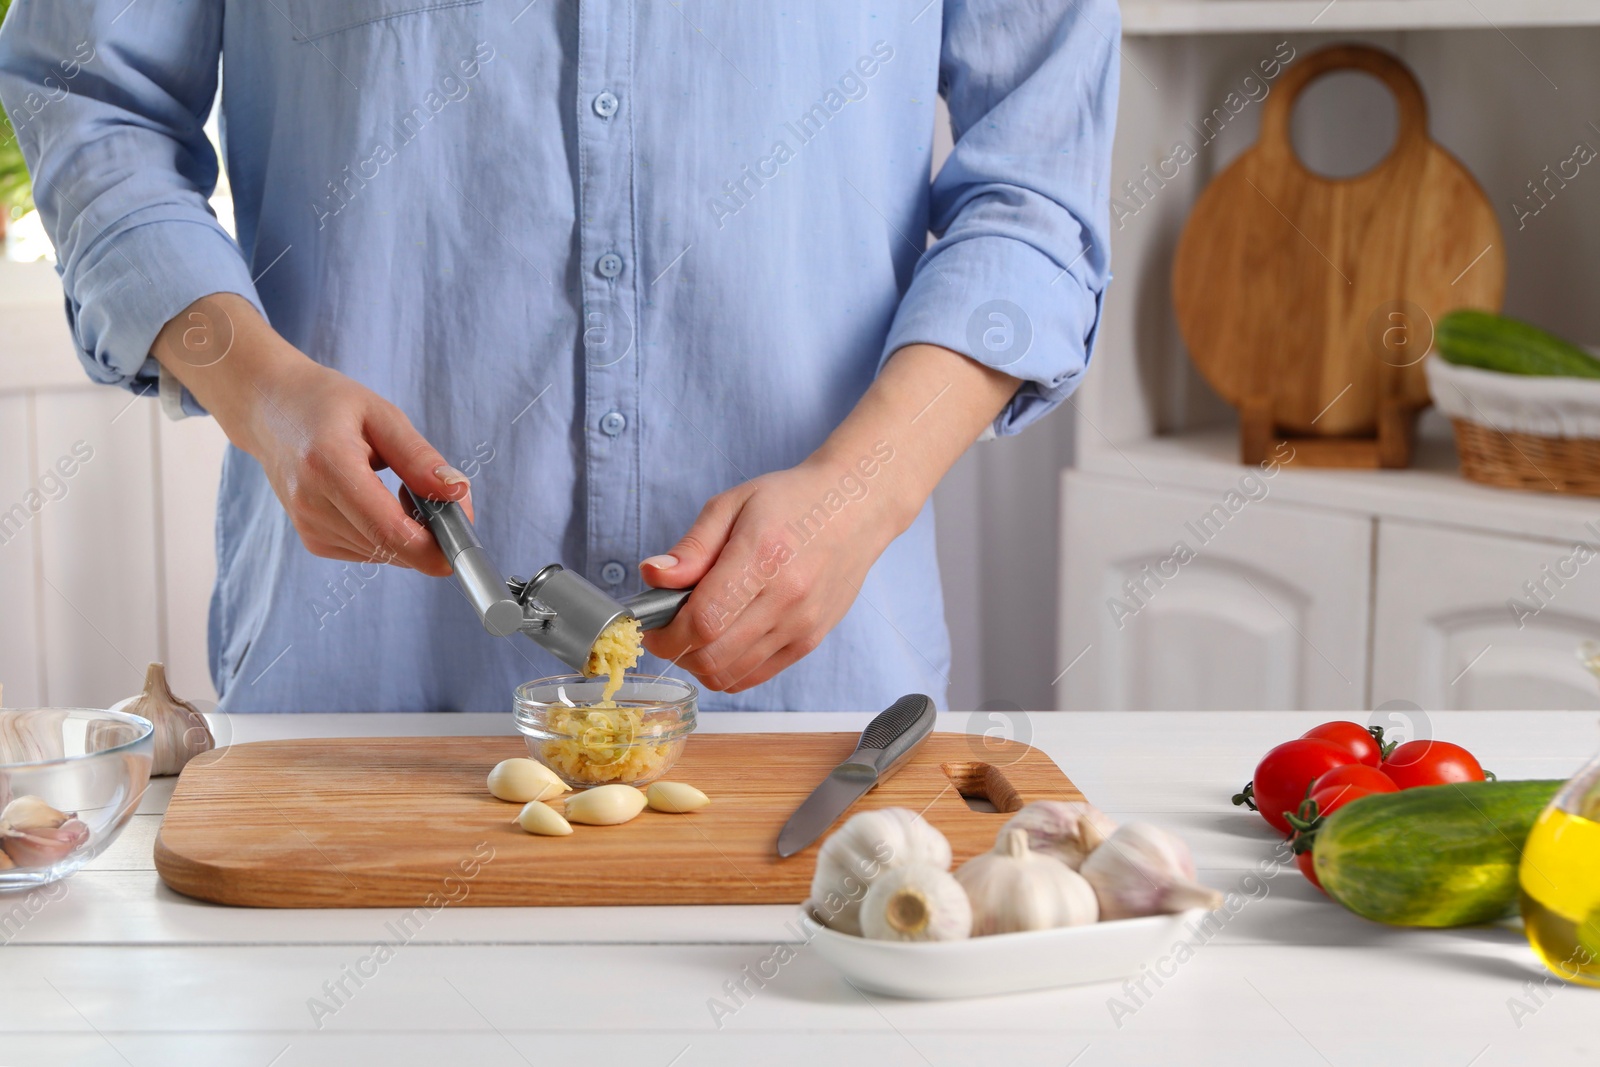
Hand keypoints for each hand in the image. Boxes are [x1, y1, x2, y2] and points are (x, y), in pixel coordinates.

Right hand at [154, 294, 469, 575]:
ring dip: (410, 533)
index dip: (434, 546)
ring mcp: (308, 526)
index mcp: (328, 466)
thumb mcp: (381, 415)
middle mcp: (312, 504)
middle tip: (441, 496)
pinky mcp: (313, 540)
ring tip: (403, 488)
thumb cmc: (327, 404)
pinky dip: (389, 535)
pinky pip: (371, 551)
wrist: (269, 410)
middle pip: (392, 547)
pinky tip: (381, 501)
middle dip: (431, 533)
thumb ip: (420, 458)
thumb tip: (457, 494)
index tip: (464, 537)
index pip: (389, 531)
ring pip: (385, 554)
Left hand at [639, 343, 1021, 692]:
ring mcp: (802, 625)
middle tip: (667, 628)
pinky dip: (727, 669)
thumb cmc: (791, 501)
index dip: (666, 633)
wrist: (856, 508)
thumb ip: (692, 547)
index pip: (704, 620)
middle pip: (713, 657)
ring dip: (699, 663)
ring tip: (695, 633)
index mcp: (763, 556)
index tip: (651, 624)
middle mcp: (788, 598)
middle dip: (676, 651)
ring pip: (731, 675)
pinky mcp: (810, 641)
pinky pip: (755, 676)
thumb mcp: (732, 505)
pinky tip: (722, 641)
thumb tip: (653, 576)